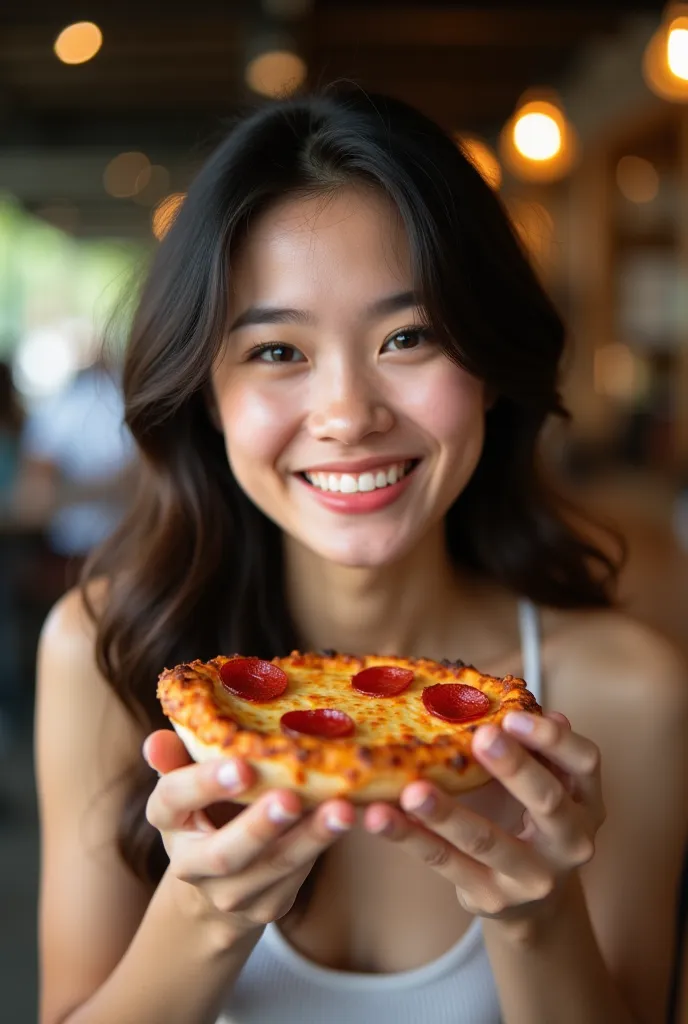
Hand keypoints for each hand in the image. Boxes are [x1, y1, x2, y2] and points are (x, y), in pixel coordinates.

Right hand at [144, 730, 354, 937]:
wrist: (214, 883)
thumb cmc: (207, 806)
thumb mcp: (188, 781)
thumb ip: (178, 758)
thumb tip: (157, 740)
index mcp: (168, 820)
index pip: (174, 800)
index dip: (204, 783)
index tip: (241, 765)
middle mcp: (193, 865)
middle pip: (225, 852)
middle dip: (260, 826)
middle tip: (292, 798)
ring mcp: (231, 893)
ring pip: (274, 867)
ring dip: (311, 838)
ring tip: (342, 809)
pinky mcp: (268, 906)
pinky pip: (300, 875)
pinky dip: (324, 846)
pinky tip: (351, 819)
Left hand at [362, 712, 604, 923]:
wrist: (531, 902)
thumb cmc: (529, 818)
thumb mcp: (542, 781)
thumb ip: (531, 747)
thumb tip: (516, 702)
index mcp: (586, 800)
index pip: (585, 762)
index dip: (553, 739)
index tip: (513, 715)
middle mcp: (571, 841)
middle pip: (547, 801)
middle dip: (513, 768)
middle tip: (478, 737)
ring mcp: (533, 876)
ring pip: (486, 840)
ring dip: (445, 813)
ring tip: (411, 790)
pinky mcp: (491, 898)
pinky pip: (446, 863)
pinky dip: (411, 838)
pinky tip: (382, 817)